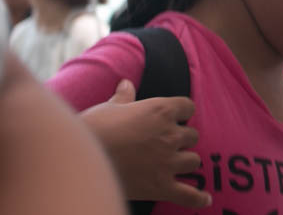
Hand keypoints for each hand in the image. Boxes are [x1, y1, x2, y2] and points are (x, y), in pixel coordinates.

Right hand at [80, 79, 211, 208]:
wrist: (77, 159)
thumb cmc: (93, 129)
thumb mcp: (109, 108)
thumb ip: (124, 97)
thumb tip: (126, 84)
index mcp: (161, 110)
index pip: (188, 107)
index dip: (181, 113)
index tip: (175, 118)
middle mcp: (170, 135)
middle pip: (192, 136)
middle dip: (182, 140)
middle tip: (167, 144)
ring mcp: (167, 161)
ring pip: (193, 161)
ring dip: (186, 162)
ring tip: (176, 165)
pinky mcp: (160, 186)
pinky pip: (189, 194)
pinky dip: (198, 198)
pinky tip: (205, 199)